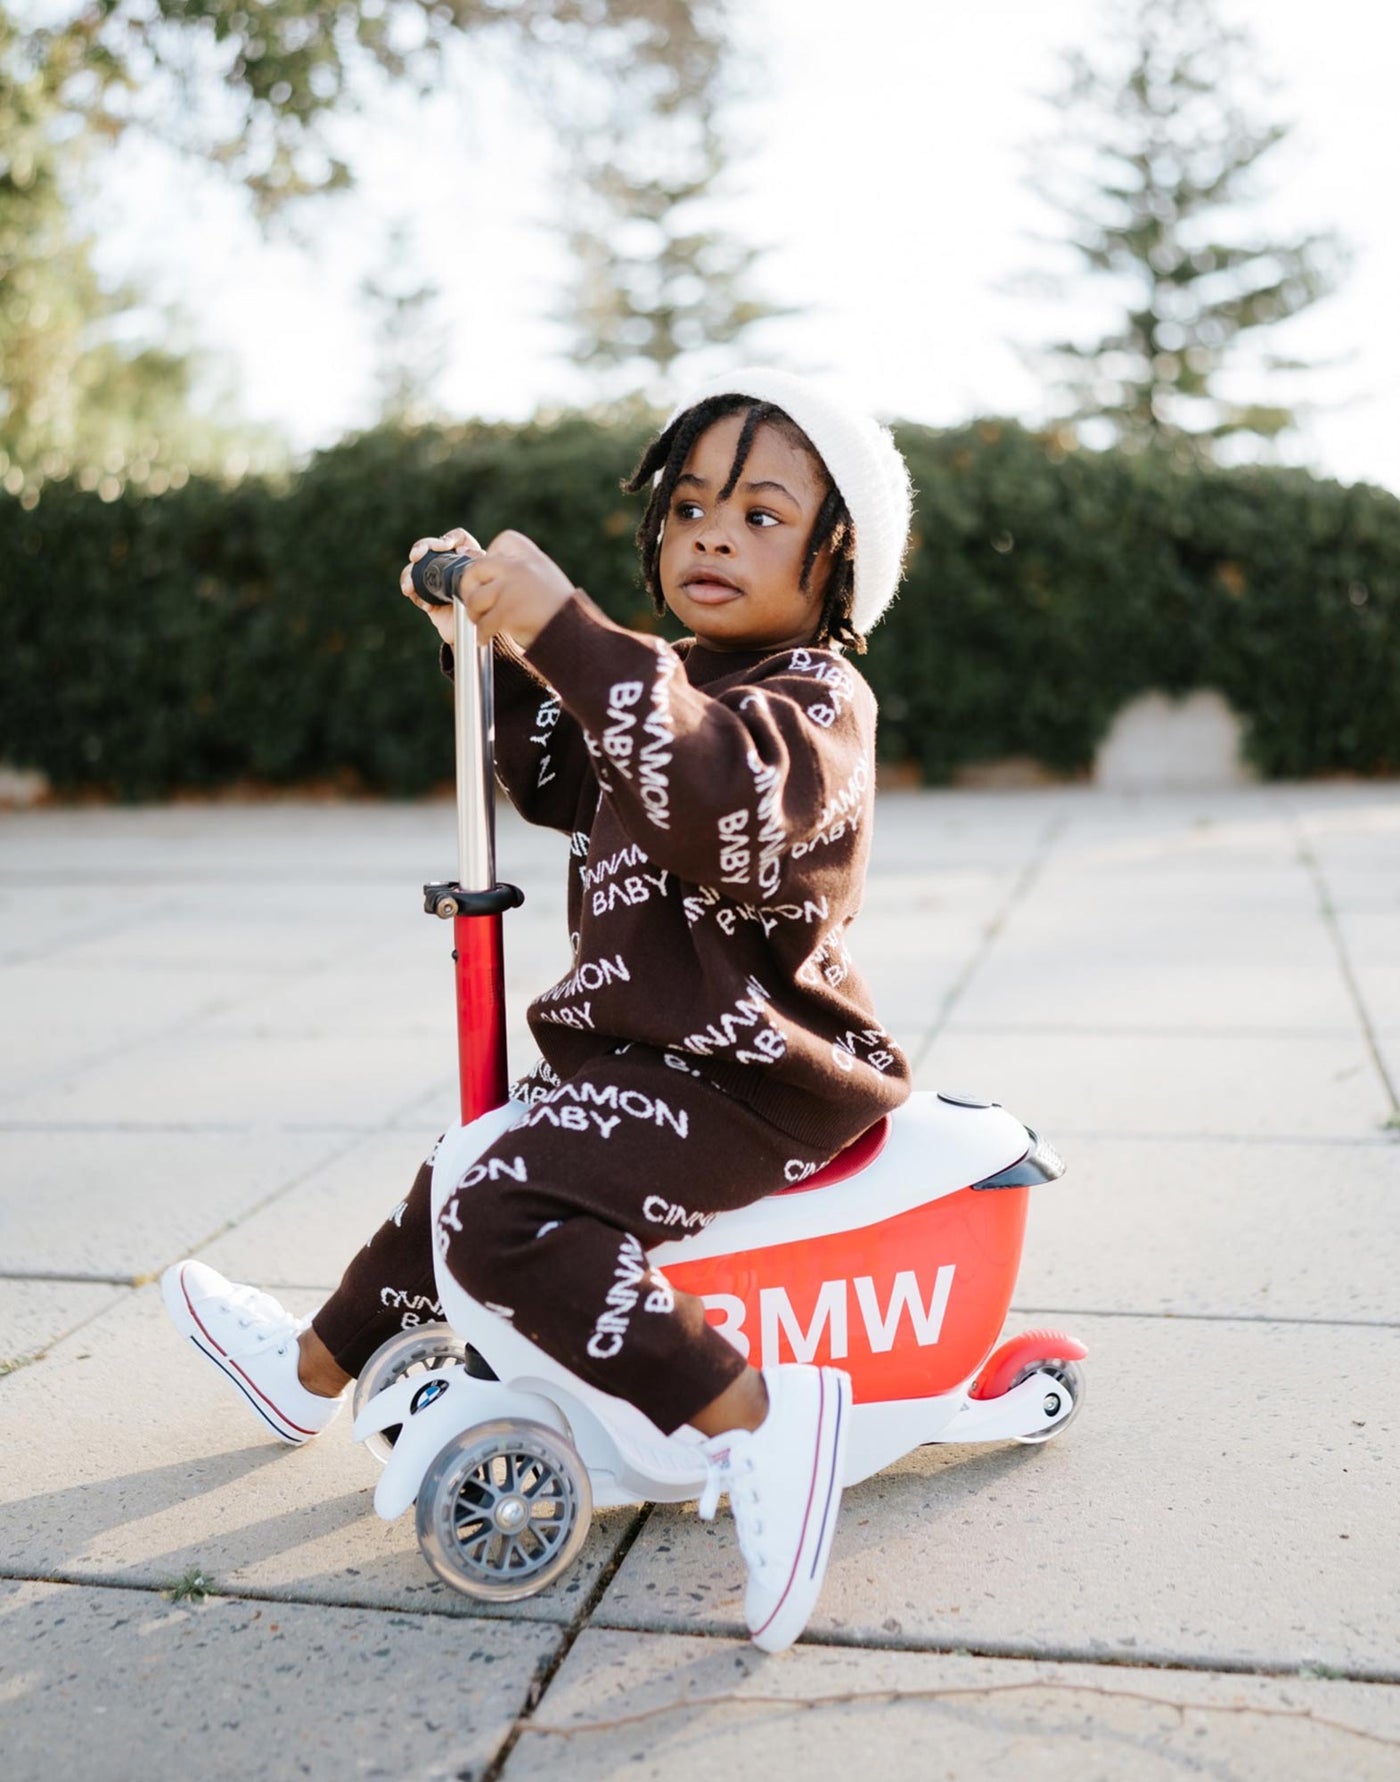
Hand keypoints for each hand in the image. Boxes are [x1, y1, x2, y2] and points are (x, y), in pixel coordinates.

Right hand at [401, 526, 482, 647]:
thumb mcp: (487, 586)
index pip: (458, 538)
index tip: (447, 545)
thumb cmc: (484, 607)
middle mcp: (448, 564)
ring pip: (415, 566)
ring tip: (409, 587)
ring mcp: (433, 578)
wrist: (475, 634)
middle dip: (421, 547)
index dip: (451, 538)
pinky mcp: (424, 594)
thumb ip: (481, 568)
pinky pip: (411, 587)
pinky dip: (412, 591)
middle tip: (416, 556)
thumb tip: (470, 553)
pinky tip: (422, 602)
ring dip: (409, 573)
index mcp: (467, 558)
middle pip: (430, 546)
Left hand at [454, 530, 573, 648]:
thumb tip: (485, 571)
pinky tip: (485, 638)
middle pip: (477, 567)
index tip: (493, 575)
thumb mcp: (546, 581)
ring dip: (474, 613)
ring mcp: (513, 588)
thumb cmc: (560, 614)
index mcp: (534, 558)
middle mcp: (521, 568)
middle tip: (474, 601)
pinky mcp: (508, 611)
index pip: (504, 541)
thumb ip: (522, 572)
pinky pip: (484, 622)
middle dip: (469, 586)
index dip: (492, 556)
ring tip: (481, 622)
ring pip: (476, 598)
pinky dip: (482, 633)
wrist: (576, 635)